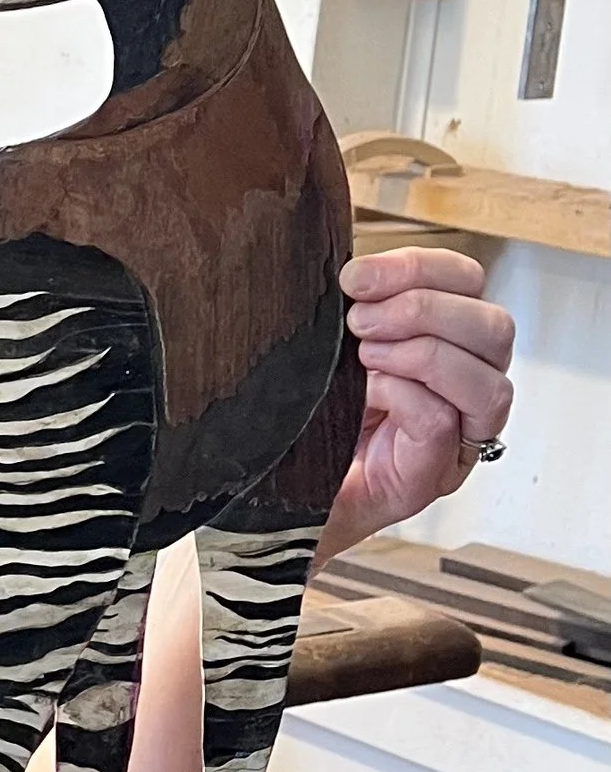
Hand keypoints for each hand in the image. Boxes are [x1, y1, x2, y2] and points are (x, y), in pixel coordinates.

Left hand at [319, 247, 514, 560]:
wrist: (276, 503)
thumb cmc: (306, 428)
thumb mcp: (329, 354)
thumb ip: (353, 313)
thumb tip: (351, 273)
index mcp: (446, 346)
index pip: (467, 285)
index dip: (419, 268)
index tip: (355, 277)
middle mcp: (464, 391)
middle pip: (495, 328)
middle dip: (425, 309)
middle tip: (360, 321)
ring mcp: (455, 439)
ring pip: (486, 380)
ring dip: (423, 352)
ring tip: (364, 355)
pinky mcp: (429, 476)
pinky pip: (443, 421)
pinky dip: (405, 395)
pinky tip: (367, 393)